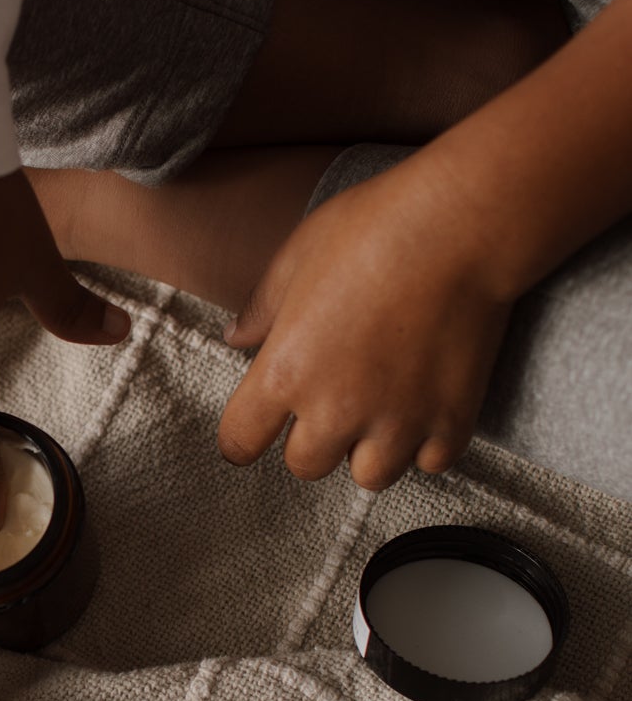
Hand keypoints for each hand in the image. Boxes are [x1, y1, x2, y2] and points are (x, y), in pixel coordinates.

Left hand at [217, 150, 511, 489]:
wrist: (463, 225)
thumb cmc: (375, 228)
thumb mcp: (297, 256)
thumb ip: (262, 308)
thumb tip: (237, 337)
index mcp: (285, 372)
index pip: (240, 441)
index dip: (242, 438)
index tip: (254, 430)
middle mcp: (336, 410)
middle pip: (306, 465)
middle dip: (312, 440)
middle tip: (331, 402)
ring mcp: (398, 422)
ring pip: (369, 475)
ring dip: (370, 450)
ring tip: (382, 409)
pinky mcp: (452, 421)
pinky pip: (431, 462)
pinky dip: (428, 442)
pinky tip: (427, 404)